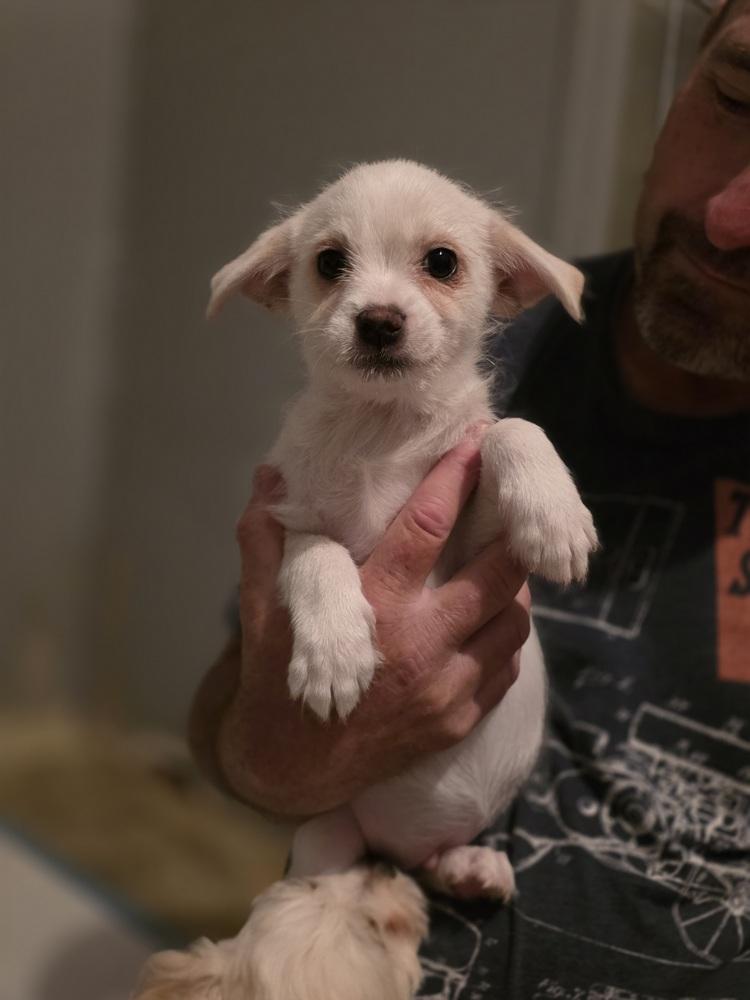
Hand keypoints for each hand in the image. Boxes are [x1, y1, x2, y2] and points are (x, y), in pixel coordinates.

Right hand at [192, 436, 529, 817]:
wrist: (289, 768)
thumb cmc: (275, 675)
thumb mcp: (259, 606)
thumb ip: (265, 539)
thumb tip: (271, 476)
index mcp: (374, 606)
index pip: (428, 526)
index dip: (456, 478)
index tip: (477, 442)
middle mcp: (420, 644)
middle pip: (497, 574)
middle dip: (515, 532)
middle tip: (518, 507)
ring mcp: (446, 688)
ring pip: (513, 622)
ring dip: (516, 588)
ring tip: (506, 566)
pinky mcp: (458, 721)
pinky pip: (507, 669)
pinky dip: (506, 638)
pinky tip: (493, 621)